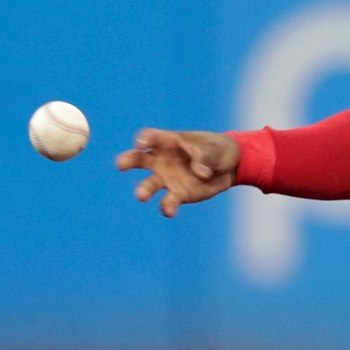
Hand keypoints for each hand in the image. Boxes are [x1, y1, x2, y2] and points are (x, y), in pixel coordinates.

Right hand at [115, 129, 239, 217]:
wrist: (229, 166)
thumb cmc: (216, 150)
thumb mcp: (213, 149)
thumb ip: (204, 158)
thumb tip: (200, 173)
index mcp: (169, 141)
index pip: (151, 137)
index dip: (145, 138)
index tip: (142, 143)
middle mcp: (161, 160)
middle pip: (139, 159)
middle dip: (128, 160)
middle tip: (120, 164)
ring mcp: (167, 178)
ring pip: (149, 184)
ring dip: (144, 190)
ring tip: (141, 196)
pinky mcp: (177, 194)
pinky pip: (168, 202)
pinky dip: (167, 207)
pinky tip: (170, 212)